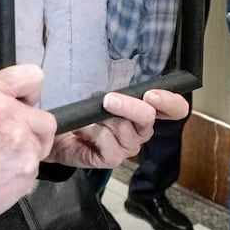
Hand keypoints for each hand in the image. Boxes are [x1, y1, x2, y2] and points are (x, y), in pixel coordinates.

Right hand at [0, 64, 55, 229]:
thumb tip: (19, 104)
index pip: (32, 76)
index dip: (30, 94)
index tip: (25, 105)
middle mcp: (8, 113)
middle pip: (46, 119)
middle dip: (33, 132)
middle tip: (8, 145)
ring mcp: (22, 141)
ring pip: (42, 145)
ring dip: (28, 153)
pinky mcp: (28, 168)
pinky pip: (35, 167)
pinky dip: (22, 173)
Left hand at [49, 89, 188, 167]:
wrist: (54, 129)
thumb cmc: (80, 108)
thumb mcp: (97, 88)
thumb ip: (112, 80)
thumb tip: (114, 70)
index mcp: (145, 109)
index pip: (175, 108)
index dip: (170, 102)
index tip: (153, 95)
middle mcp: (141, 129)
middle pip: (148, 117)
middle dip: (129, 106)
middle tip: (109, 99)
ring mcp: (128, 146)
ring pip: (126, 130)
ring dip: (103, 119)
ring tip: (86, 116)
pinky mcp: (113, 159)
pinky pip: (111, 147)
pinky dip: (94, 135)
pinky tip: (82, 130)